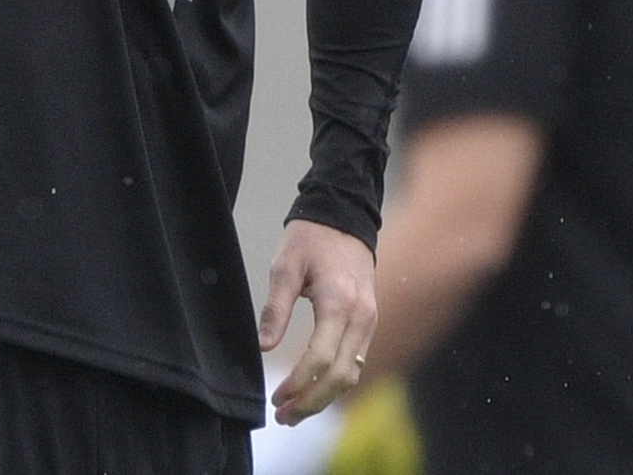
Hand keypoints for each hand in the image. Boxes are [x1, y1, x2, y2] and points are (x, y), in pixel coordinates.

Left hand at [258, 218, 376, 425]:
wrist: (344, 216)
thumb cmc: (311, 238)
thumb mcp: (285, 266)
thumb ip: (275, 308)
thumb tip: (263, 346)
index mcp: (339, 303)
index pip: (320, 359)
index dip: (297, 384)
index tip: (275, 397)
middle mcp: (361, 316)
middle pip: (341, 376)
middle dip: (311, 402)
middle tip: (282, 416)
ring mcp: (369, 320)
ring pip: (352, 374)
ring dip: (324, 398)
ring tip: (294, 411)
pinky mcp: (369, 321)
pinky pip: (355, 361)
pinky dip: (335, 382)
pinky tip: (313, 390)